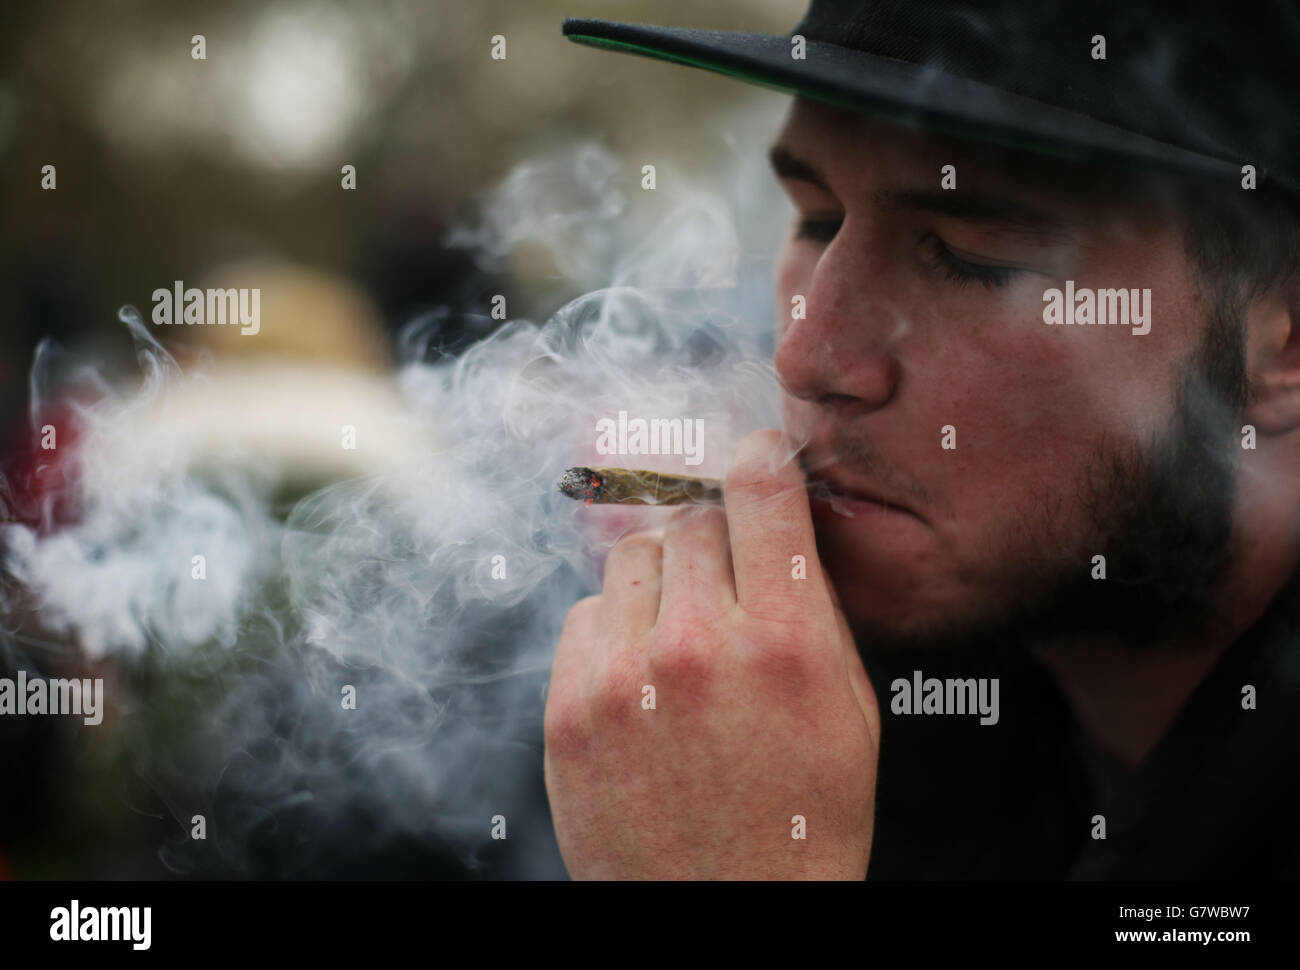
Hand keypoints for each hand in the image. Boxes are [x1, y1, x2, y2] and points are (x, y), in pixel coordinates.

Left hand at [544, 430, 879, 878]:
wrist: (722, 915)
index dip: (761, 457)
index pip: (759, 489)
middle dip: (716, 542)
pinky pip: (586, 613)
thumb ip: (813, 608)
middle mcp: (694, 647)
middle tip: (730, 587)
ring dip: (662, 580)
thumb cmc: (803, 820)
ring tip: (685, 641)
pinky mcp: (566, 710)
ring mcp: (619, 678)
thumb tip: (780, 526)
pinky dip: (616, 628)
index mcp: (783, 642)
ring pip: (632, 557)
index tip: (760, 457)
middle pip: (691, 520)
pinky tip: (643, 677)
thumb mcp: (850, 712)